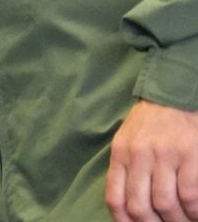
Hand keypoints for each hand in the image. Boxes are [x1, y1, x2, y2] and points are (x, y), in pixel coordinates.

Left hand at [106, 99, 197, 220]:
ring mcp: (165, 155)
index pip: (115, 198)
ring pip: (165, 204)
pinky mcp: (189, 156)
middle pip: (139, 206)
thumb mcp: (127, 141)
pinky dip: (193, 211)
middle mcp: (139, 155)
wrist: (173, 95)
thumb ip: (126, 169)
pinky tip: (195, 212)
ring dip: (176, 221)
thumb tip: (129, 210)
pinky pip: (189, 196)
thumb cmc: (149, 123)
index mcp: (120, 153)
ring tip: (183, 221)